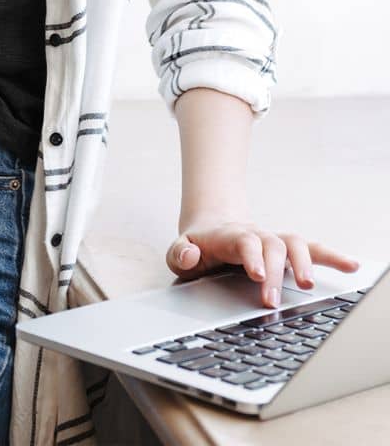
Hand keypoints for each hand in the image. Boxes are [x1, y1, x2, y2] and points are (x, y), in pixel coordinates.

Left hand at [166, 218, 360, 308]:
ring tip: (309, 284)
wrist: (212, 228)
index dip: (252, 256)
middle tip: (271, 301)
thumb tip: (191, 254)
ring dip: (305, 262)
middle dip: (274, 272)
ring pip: (294, 244)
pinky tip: (350, 266)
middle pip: (271, 246)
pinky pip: (312, 250)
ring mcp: (273, 242)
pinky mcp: (287, 251)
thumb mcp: (179, 251)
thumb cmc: (198, 246)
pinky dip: (332, 257)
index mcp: (230, 236)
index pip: (244, 242)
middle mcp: (256, 236)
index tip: (257, 274)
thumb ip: (180, 254)